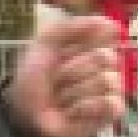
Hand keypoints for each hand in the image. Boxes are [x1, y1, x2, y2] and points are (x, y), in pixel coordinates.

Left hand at [5, 15, 125, 136]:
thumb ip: (72, 27)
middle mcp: (106, 65)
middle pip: (105, 57)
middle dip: (72, 70)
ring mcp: (111, 88)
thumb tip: (113, 24)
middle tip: (56, 81)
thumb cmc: (35, 76)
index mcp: (92, 44)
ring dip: (74, 91)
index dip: (83, 42)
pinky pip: (111, 104)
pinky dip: (86, 107)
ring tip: (61, 98)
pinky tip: (72, 111)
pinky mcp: (110, 112)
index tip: (62, 52)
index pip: (106, 33)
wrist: (25, 111)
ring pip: (106, 81)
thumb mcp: (45, 43)